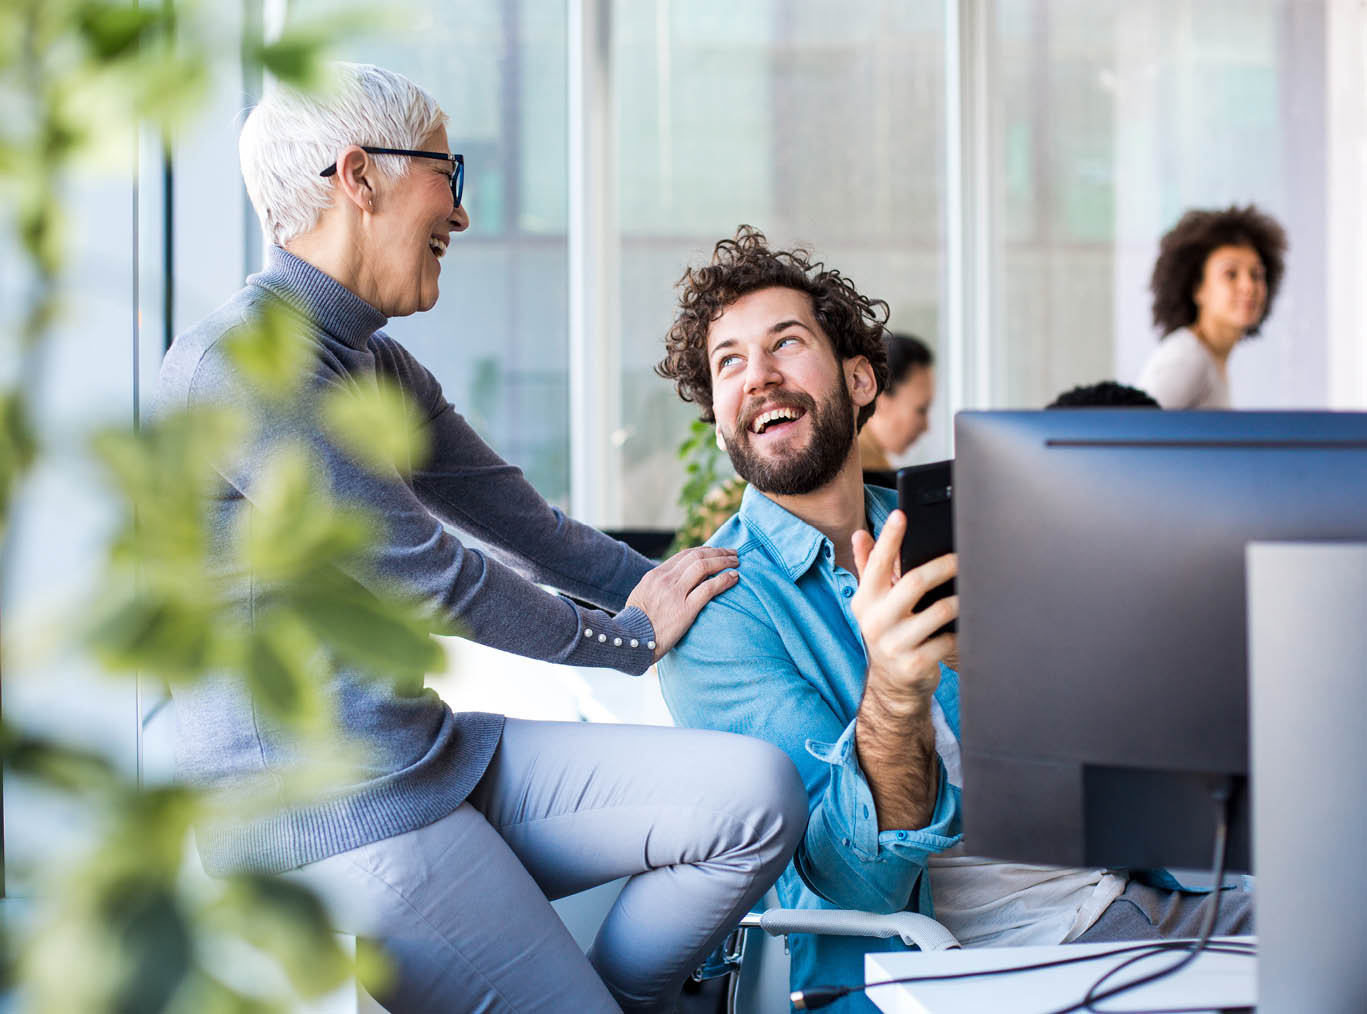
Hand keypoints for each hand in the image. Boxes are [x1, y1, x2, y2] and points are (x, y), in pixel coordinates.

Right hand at [625, 546, 738, 660]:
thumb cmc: (635, 625)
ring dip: (723, 561)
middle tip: (732, 553)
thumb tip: (671, 585)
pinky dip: (724, 580)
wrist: (630, 641)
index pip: (684, 555)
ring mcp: (675, 594)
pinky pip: (709, 588)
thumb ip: (656, 588)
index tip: (716, 552)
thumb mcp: (641, 598)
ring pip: (704, 567)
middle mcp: (665, 580)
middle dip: (717, 552)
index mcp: (655, 575)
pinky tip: (734, 577)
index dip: (704, 551)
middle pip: (696, 556)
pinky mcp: (685, 609)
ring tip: (736, 562)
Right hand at [850, 510, 957, 713]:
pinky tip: (963, 628)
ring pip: (938, 611)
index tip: (901, 514)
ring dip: (958, 601)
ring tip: (968, 594)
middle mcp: (875, 621)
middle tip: (962, 557)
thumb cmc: (887, 631)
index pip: (877, 563)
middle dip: (943, 566)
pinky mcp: (915, 664)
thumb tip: (860, 535)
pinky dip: (959, 632)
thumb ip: (868, 567)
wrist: (892, 685)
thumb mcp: (872, 603)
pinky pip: (948, 640)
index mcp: (864, 600)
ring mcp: (894, 644)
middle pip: (914, 582)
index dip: (890, 537)